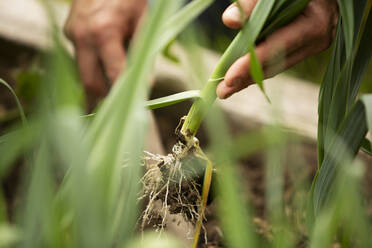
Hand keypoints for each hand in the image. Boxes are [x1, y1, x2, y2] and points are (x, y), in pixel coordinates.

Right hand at [64, 0, 145, 97]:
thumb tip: (144, 84)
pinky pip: (81, 59)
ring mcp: (71, 34)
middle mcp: (82, 36)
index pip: (113, 74)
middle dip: (105, 97)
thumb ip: (144, 54)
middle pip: (90, 82)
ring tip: (115, 82)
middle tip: (119, 106)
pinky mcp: (68, 32)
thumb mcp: (144, 21)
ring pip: (83, 72)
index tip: (132, 106)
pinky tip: (105, 60)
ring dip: (99, 82)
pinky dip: (94, 66)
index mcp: (104, 32)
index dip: (124, 94)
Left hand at [216, 0, 337, 98]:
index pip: (275, 48)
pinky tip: (241, 78)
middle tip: (221, 92)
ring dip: (250, 78)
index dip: (250, 64)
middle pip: (275, 64)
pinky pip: (279, 60)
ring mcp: (314, 45)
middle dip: (246, 79)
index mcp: (314, 23)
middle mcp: (317, 39)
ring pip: (276, 66)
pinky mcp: (307, 47)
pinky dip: (259, 68)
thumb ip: (252, 3)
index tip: (228, 78)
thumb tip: (229, 21)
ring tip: (226, 89)